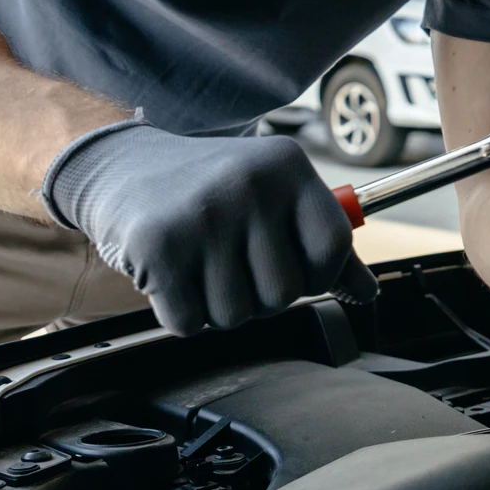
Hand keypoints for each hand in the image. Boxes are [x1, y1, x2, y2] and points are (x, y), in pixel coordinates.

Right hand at [43, 120, 376, 335]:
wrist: (122, 167)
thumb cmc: (210, 188)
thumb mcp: (273, 195)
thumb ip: (322, 241)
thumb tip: (367, 292)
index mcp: (287, 166)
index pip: (332, 249)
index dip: (316, 275)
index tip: (293, 267)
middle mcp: (249, 184)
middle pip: (283, 295)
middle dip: (258, 295)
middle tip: (230, 259)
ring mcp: (202, 214)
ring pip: (235, 316)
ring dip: (216, 304)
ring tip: (199, 262)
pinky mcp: (158, 246)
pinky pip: (188, 322)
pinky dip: (180, 312)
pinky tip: (172, 272)